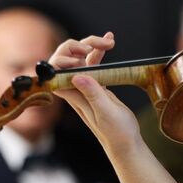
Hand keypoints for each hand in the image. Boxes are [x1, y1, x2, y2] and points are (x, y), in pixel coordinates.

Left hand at [48, 33, 142, 155]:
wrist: (126, 143)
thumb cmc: (116, 132)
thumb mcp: (106, 112)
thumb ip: (93, 94)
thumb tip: (77, 75)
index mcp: (73, 96)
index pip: (56, 73)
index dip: (63, 59)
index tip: (83, 55)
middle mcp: (76, 90)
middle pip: (65, 61)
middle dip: (78, 47)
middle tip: (98, 45)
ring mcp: (85, 86)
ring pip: (80, 59)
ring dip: (91, 46)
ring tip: (108, 40)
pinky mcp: (96, 85)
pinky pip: (93, 64)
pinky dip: (99, 53)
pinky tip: (108, 44)